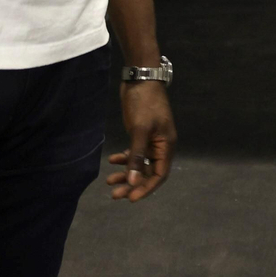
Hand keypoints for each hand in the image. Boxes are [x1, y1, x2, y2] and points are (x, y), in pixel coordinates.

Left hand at [107, 81, 175, 201]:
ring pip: (139, 164)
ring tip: (109, 181)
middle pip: (148, 172)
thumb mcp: (140, 130)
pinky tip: (111, 160)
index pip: (159, 175)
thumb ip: (137, 156)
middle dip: (132, 183)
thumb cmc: (144, 103)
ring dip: (126, 173)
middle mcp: (160, 146)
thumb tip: (134, 182)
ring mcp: (150, 140)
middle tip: (115, 194)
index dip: (146, 188)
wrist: (140, 78)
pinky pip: (134, 153)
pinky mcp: (140, 134)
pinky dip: (124, 158)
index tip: (130, 198)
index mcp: (166, 146)